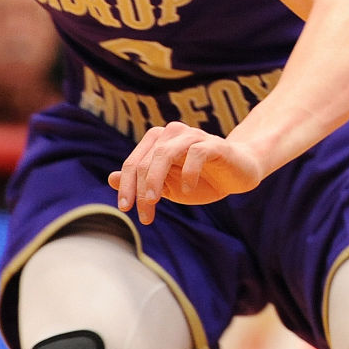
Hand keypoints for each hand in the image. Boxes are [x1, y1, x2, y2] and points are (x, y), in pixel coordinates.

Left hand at [106, 122, 265, 221]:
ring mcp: (193, 136)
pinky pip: (195, 153)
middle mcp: (172, 133)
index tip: (126, 209)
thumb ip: (141, 182)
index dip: (127, 187)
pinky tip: (187, 191)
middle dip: (140, 190)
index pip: (134, 163)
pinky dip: (188, 173)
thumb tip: (111, 178)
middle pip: (145, 160)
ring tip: (154, 203)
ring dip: (155, 181)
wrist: (238, 175)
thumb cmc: (201, 180)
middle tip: (144, 215)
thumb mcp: (168, 186)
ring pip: (164, 153)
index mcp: (158, 141)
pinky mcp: (214, 144)